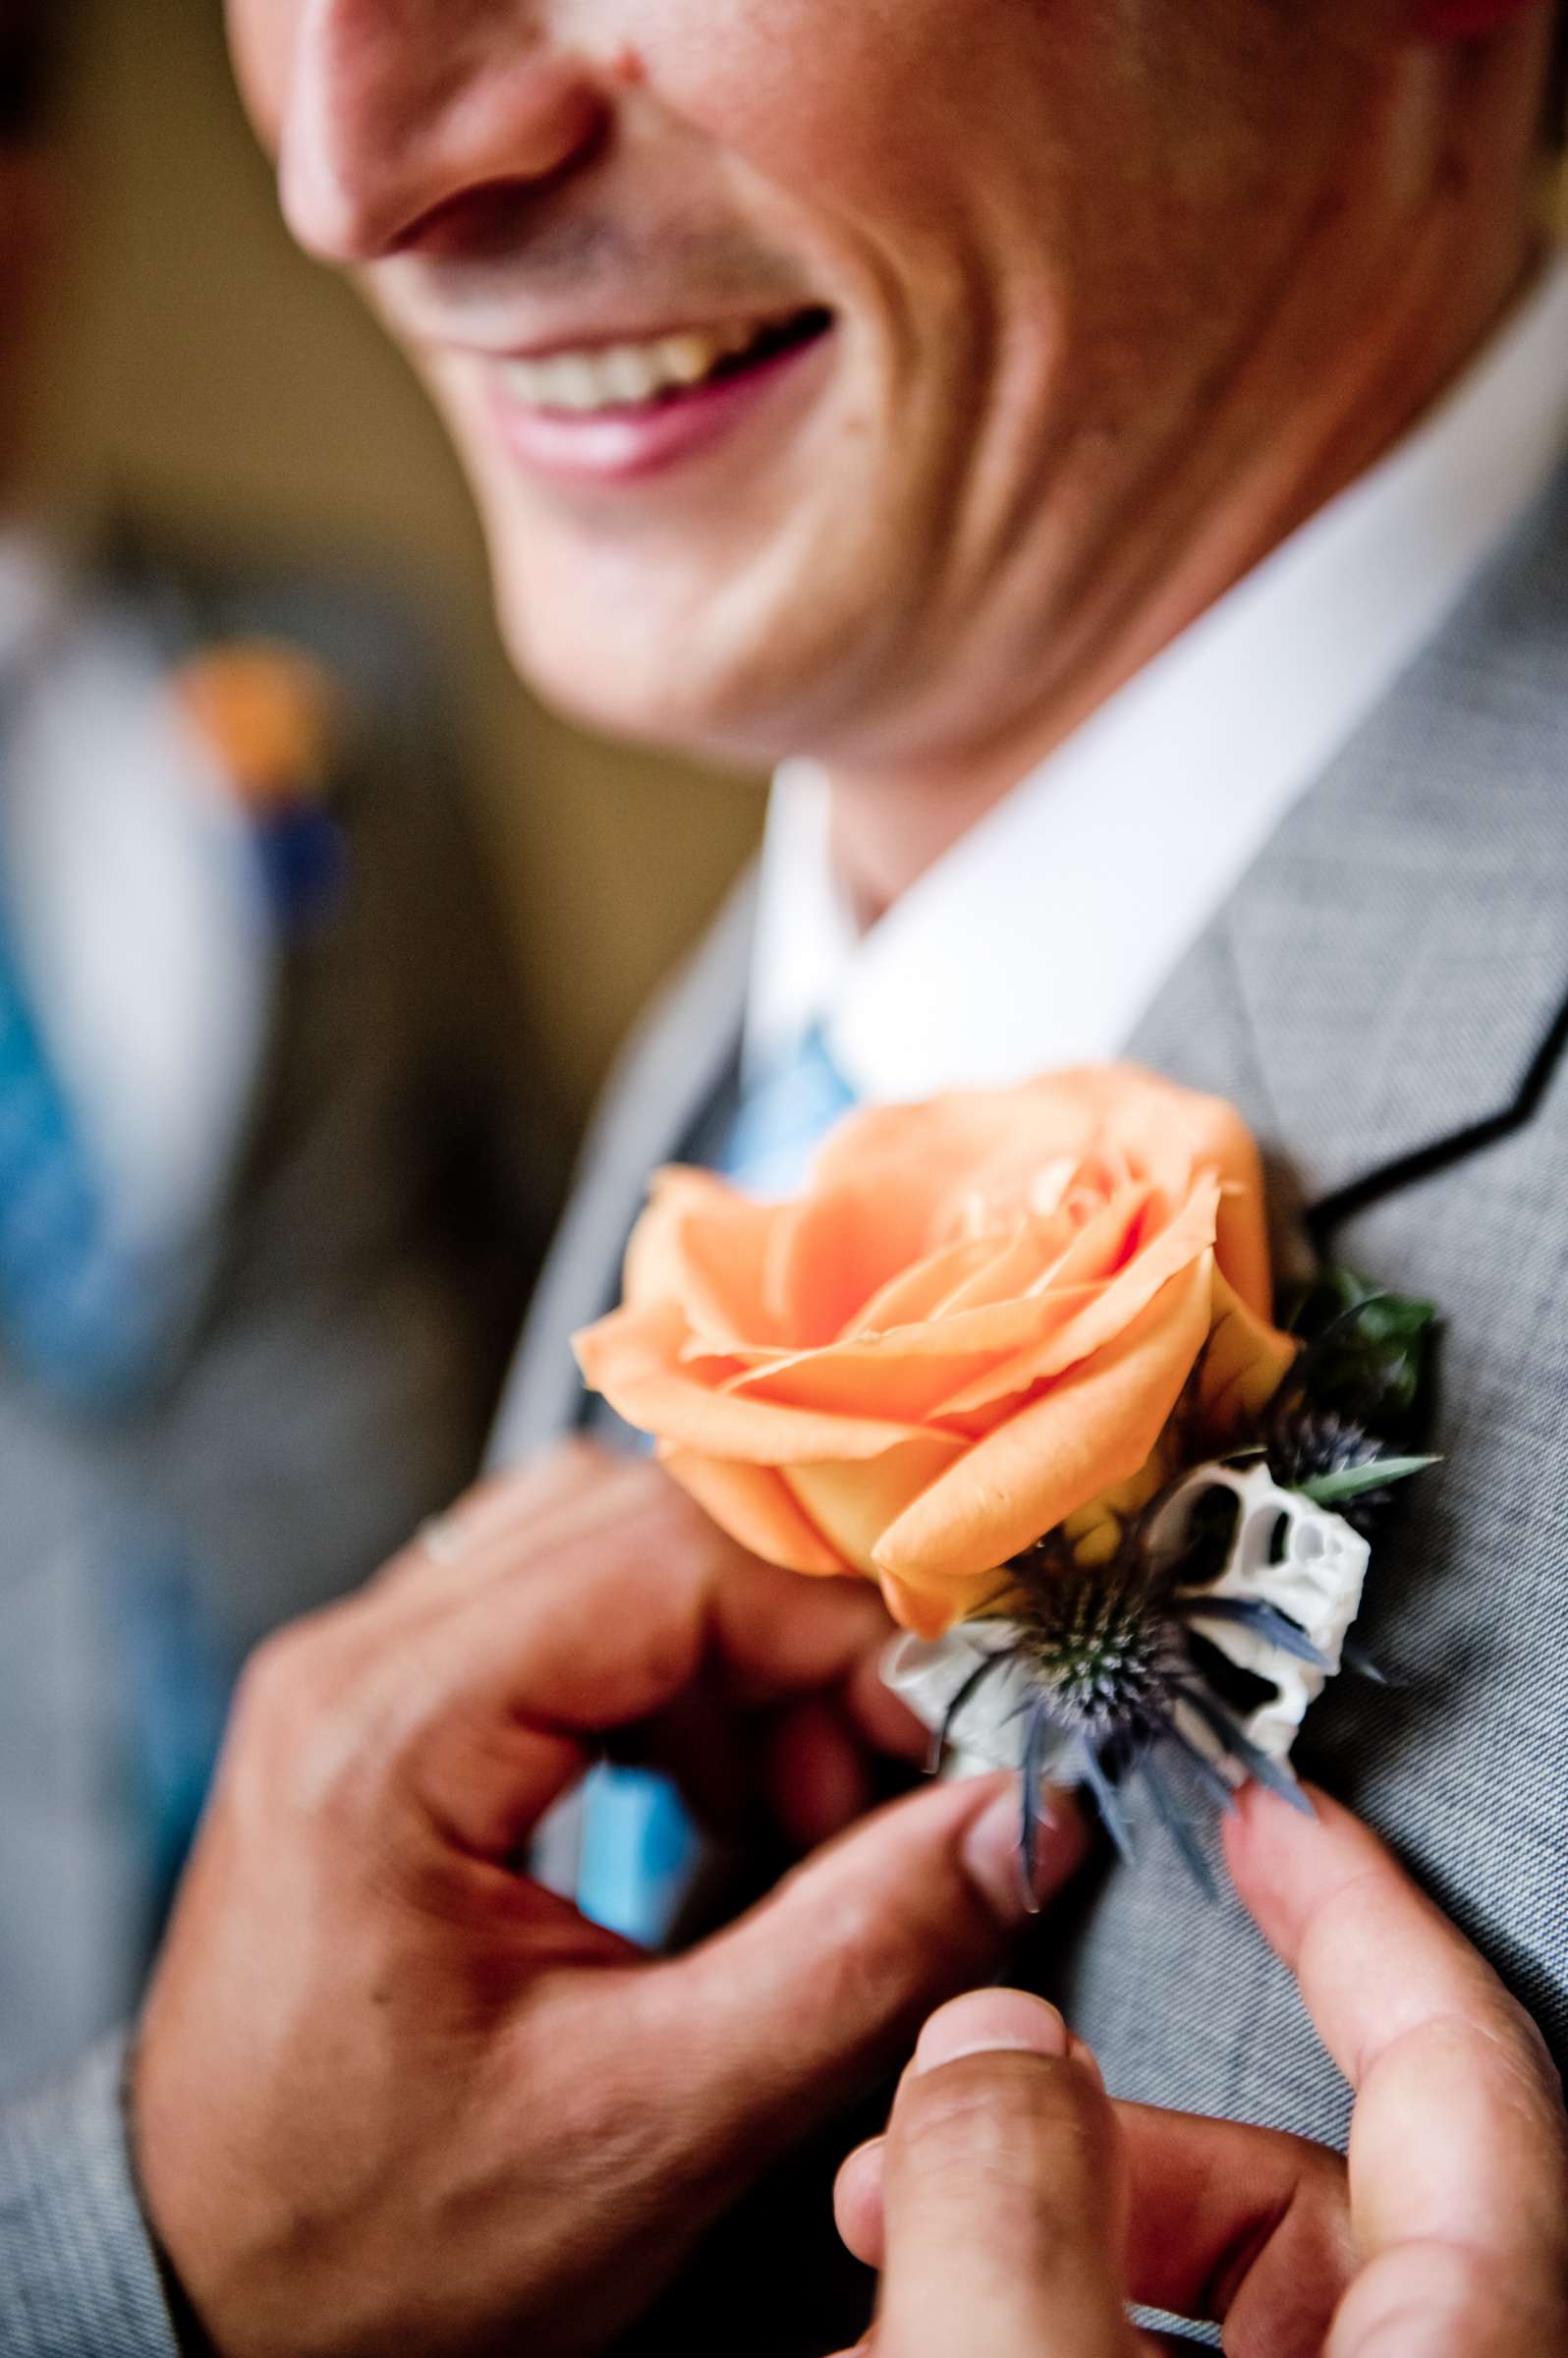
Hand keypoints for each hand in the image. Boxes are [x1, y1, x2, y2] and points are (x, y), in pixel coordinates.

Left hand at [133, 1444, 1077, 2357]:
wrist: (211, 2303)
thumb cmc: (377, 2244)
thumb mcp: (649, 2121)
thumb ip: (856, 1956)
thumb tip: (1015, 1820)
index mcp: (388, 1731)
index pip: (675, 1560)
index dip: (850, 1625)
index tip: (960, 1727)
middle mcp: (357, 1664)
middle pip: (647, 1527)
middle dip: (807, 1637)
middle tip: (899, 1776)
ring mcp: (365, 1681)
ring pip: (619, 1559)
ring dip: (753, 1662)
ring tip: (813, 1818)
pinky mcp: (394, 1721)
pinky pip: (575, 1626)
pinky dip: (689, 1692)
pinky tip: (736, 1809)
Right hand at [835, 1785, 1567, 2355]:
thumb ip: (1007, 2198)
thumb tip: (991, 2051)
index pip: (1455, 2067)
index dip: (1356, 1909)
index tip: (1268, 1817)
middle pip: (1278, 2185)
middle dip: (1071, 2130)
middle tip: (912, 2155)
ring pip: (1181, 2303)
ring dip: (1008, 2259)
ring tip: (875, 2308)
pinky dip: (1014, 2344)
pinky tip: (899, 2354)